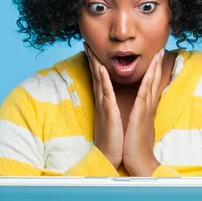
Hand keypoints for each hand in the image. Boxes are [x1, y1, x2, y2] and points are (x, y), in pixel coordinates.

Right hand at [84, 42, 123, 168]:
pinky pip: (106, 94)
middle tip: (86, 43)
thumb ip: (112, 110)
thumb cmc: (115, 141)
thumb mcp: (114, 121)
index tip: (93, 51)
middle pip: (96, 76)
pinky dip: (103, 80)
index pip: (101, 80)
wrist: (111, 157)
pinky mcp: (108, 113)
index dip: (96, 65)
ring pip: (99, 81)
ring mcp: (104, 107)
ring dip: (95, 63)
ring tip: (90, 48)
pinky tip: (100, 68)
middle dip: (92, 59)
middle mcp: (102, 103)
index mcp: (105, 104)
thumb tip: (112, 103)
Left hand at [123, 48, 164, 175]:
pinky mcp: (140, 115)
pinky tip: (148, 71)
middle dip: (157, 65)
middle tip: (161, 49)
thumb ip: (142, 118)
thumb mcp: (139, 128)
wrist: (140, 161)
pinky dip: (145, 82)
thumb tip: (143, 113)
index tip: (156, 59)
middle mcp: (148, 108)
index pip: (151, 87)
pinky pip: (143, 95)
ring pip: (151, 85)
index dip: (154, 72)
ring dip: (154, 68)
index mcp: (146, 110)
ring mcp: (146, 110)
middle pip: (154, 82)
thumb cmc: (137, 147)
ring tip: (158, 54)